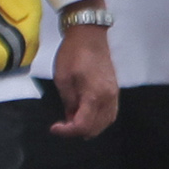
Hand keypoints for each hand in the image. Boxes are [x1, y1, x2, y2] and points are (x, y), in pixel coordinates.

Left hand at [52, 23, 119, 137]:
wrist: (89, 36)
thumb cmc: (73, 54)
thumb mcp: (62, 79)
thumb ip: (68, 101)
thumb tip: (70, 117)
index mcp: (95, 96)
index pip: (83, 125)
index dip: (67, 132)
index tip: (54, 128)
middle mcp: (109, 98)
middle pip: (96, 128)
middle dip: (77, 131)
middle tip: (61, 125)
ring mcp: (114, 95)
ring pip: (105, 122)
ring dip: (89, 127)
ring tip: (71, 121)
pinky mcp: (114, 90)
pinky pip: (109, 113)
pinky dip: (98, 119)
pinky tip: (85, 115)